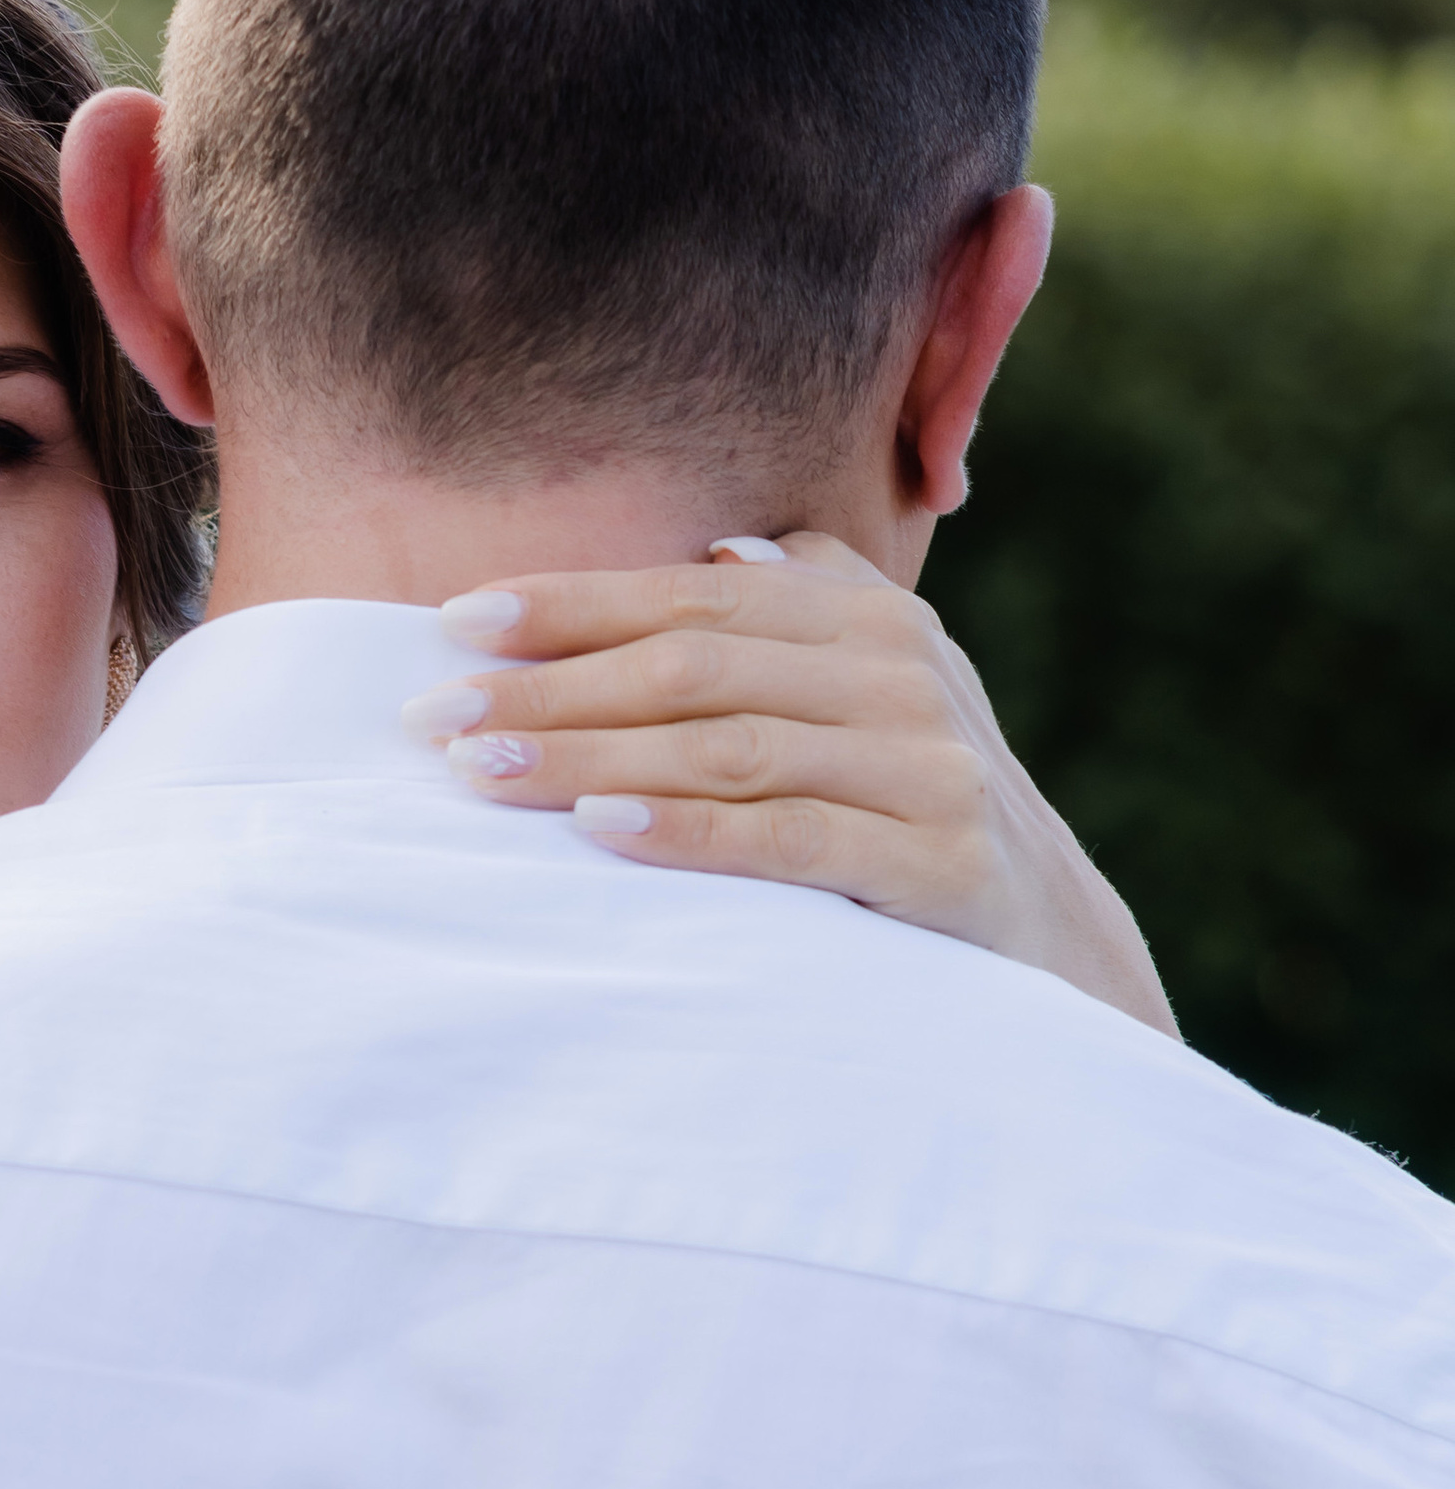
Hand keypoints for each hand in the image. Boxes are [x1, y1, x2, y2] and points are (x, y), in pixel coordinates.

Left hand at [410, 531, 1178, 1038]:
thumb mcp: (877, 694)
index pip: (696, 592)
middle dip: (550, 685)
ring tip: (482, 772)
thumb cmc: (915, 805)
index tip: (454, 625)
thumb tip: (720, 548)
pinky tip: (598, 830)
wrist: (1055, 941)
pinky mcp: (941, 863)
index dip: (572, 602)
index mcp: (870, 620)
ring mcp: (928, 768)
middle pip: (695, 663)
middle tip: (433, 716)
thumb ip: (808, 612)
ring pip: (728, 744)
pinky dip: (688, 830)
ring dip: (588, 755)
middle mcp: (902, 676)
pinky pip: (791, 838)